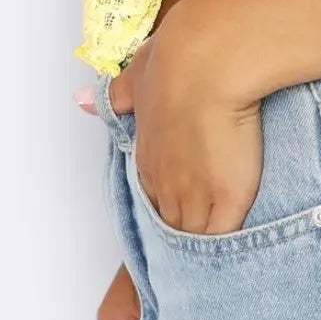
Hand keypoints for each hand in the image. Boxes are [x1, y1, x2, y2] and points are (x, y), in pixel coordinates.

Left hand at [108, 4, 267, 235]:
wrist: (207, 64)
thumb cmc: (175, 64)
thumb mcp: (137, 76)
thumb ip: (118, 94)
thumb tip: (84, 100)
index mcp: (147, 157)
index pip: (154, 194)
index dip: (169, 200)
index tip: (182, 201)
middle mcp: (166, 183)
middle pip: (172, 221)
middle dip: (183, 227)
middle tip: (198, 234)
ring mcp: (194, 196)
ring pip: (194, 236)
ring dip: (203, 243)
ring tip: (217, 255)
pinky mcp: (226, 202)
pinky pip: (224, 238)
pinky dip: (228, 248)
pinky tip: (236, 254)